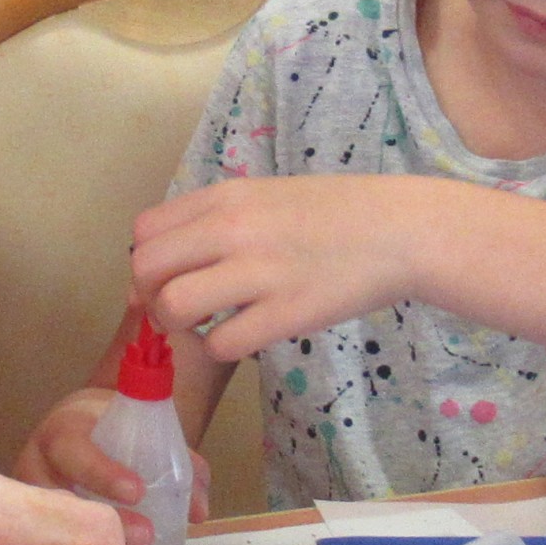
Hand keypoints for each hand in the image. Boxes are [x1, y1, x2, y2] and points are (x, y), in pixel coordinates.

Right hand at [11, 388, 208, 544]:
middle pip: (57, 494)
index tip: (138, 491)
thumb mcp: (145, 434)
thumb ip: (178, 466)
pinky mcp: (27, 520)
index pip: (74, 450)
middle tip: (145, 536)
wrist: (84, 428)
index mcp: (64, 433)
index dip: (103, 473)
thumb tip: (198, 511)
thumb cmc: (115, 432)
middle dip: (102, 519)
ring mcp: (27, 495)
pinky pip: (44, 541)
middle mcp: (36, 463)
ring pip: (47, 524)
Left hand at [129, 176, 448, 363]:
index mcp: (225, 197)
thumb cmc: (334, 214)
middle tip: (182, 310)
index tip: (168, 279)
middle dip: (151, 298)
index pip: (145, 232)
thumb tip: (165, 265)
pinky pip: (221, 343)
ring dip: (180, 327)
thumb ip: (215, 221)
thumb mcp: (266, 197)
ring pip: (174, 307)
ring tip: (210, 325)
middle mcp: (232, 229)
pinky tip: (246, 335)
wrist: (400, 230)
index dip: (147, 264)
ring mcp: (259, 271)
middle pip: (146, 270)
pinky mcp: (286, 313)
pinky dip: (223, 347)